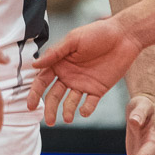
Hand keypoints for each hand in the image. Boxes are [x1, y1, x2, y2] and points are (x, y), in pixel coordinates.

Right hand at [26, 15, 142, 122]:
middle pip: (54, 95)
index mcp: (59, 63)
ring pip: (70, 102)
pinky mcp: (98, 90)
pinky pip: (89, 103)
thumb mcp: (73, 40)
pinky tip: (84, 111)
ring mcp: (83, 84)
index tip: (31, 105)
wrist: (124, 36)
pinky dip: (86, 109)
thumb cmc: (97, 33)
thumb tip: (34, 65)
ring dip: (67, 111)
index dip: (35, 93)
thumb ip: (55, 53)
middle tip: (48, 121)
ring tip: (68, 118)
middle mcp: (68, 76)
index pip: (42, 80)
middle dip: (50, 108)